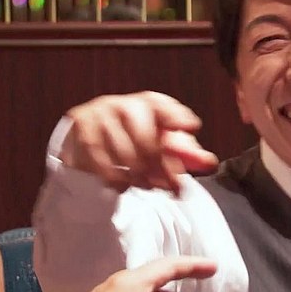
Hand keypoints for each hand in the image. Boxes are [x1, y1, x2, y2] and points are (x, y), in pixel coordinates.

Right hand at [62, 91, 218, 193]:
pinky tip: (122, 185)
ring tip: (149, 188)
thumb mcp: (163, 148)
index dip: (177, 116)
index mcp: (150, 103)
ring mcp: (101, 112)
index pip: (164, 107)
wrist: (90, 143)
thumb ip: (187, 155)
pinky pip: (98, 155)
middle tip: (173, 187)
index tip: (191, 128)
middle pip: (146, 136)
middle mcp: (125, 103)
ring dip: (139, 175)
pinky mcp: (81, 123)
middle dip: (161, 166)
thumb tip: (208, 163)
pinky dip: (113, 174)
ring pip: (123, 149)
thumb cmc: (136, 143)